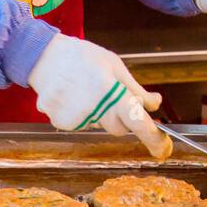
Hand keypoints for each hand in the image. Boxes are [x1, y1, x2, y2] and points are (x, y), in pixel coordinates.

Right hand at [27, 33, 169, 158]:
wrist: (44, 56)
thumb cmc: (82, 57)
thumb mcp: (114, 66)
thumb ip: (135, 90)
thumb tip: (154, 104)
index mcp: (110, 91)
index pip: (137, 121)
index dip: (153, 138)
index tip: (163, 150)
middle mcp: (93, 108)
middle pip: (119, 129)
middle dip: (120, 117)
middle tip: (110, 96)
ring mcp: (76, 118)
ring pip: (99, 125)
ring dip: (99, 113)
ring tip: (85, 90)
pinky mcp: (62, 123)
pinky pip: (82, 124)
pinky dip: (82, 113)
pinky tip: (73, 96)